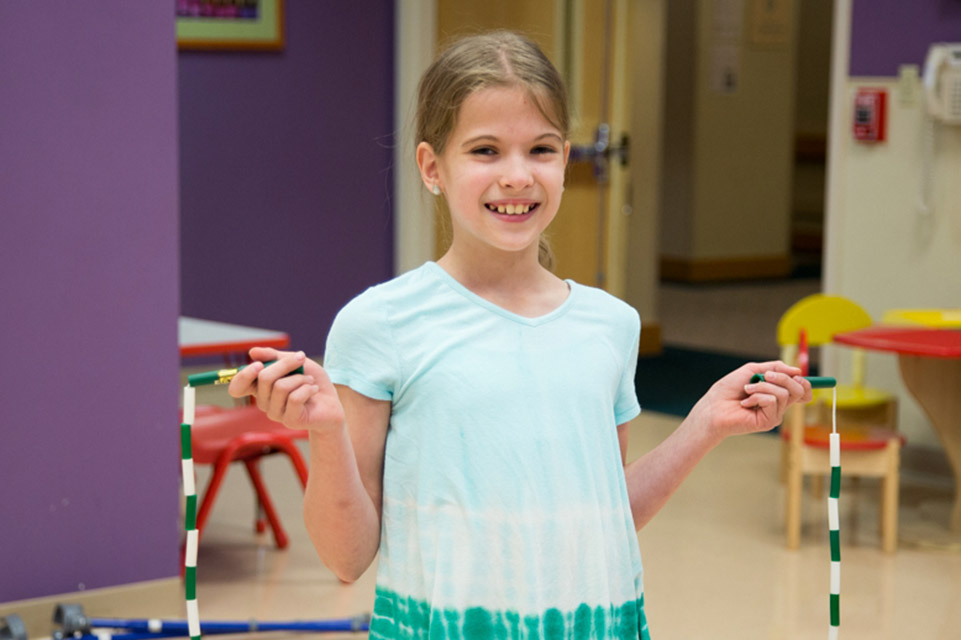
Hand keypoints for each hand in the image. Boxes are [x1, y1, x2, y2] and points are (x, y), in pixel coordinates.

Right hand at [227, 347, 344, 431]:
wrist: (332, 402)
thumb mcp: (295, 362)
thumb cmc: (311, 381)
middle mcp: (263, 402)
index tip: (260, 364)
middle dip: (286, 364)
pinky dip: (308, 388)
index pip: (237, 387)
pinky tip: (313, 390)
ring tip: (310, 381)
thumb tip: (252, 352)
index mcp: (260, 388)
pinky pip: (295, 398)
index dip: (244, 375)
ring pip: (280, 387)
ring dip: (301, 378)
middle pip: (264, 378)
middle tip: (302, 359)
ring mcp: (275, 413)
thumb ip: (275, 357)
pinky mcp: (290, 420)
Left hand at [689, 361, 811, 439]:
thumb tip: (798, 370)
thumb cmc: (728, 389)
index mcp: (776, 394)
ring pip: (784, 393)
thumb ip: (775, 368)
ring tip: (747, 390)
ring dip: (763, 386)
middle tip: (765, 376)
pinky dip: (757, 396)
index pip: (801, 391)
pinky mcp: (768, 422)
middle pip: (799, 390)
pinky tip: (745, 402)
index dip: (805, 382)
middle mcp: (778, 405)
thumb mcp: (753, 370)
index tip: (798, 374)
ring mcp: (774, 415)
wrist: (713, 405)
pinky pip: (772, 401)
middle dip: (783, 377)